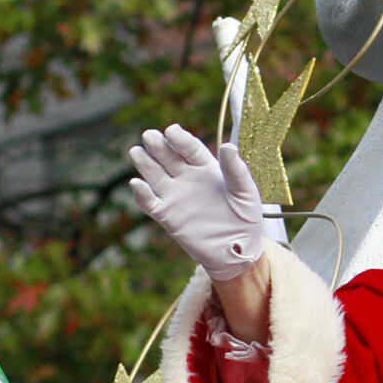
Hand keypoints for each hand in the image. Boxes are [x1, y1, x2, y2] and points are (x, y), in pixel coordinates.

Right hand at [128, 125, 265, 282]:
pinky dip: (141, 194)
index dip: (180, 139)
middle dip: (158, 146)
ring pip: (154, 175)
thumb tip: (228, 146)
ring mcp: (175, 196)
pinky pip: (149, 203)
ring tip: (137, 152)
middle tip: (149, 135)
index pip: (190, 149)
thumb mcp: (245, 192)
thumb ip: (236, 170)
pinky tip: (137, 184)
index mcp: (206, 169)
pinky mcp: (167, 215)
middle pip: (168, 157)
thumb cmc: (246, 219)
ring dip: (145, 163)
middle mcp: (187, 179)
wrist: (237, 251)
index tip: (171, 131)